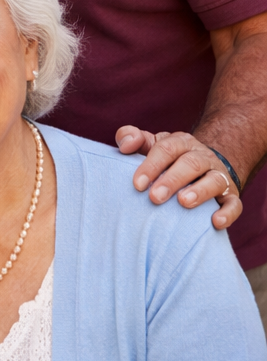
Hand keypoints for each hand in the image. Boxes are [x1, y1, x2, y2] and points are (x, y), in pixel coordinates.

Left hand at [117, 126, 241, 228]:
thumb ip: (132, 139)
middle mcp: (202, 157)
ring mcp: (219, 175)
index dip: (151, 165)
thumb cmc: (167, 158)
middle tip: (155, 197)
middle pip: (190, 164)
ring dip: (200, 191)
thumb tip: (125, 144)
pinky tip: (215, 222)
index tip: (137, 184)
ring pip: (214, 181)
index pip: (166, 149)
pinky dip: (227, 212)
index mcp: (181, 143)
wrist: (203, 166)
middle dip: (172, 180)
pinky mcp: (230, 195)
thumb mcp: (151, 145)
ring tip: (183, 202)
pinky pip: (234, 204)